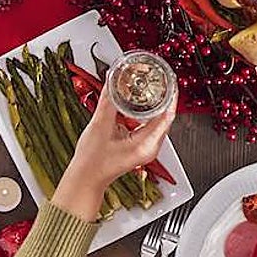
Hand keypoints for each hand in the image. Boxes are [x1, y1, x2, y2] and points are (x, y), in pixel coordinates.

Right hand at [51, 86, 176, 221]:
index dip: (170, 96)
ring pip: (156, 119)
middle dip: (162, 96)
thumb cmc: (93, 162)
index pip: (167, 116)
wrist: (86, 177)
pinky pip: (148, 124)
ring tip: (150, 86)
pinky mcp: (139, 144)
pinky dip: (145, 111)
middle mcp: (150, 146)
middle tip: (158, 79)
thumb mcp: (99, 125)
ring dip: (153, 103)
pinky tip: (138, 102)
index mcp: (146, 144)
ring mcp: (146, 146)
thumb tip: (112, 80)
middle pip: (164, 116)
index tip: (168, 81)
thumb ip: (107, 100)